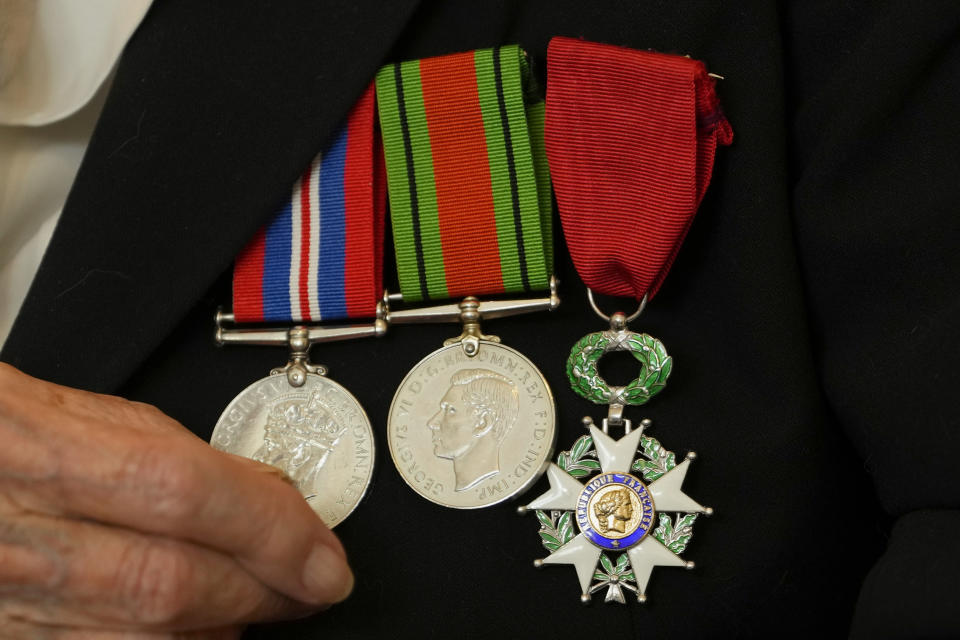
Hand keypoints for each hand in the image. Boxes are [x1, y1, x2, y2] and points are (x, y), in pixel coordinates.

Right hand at [0, 363, 352, 637]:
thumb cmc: (2, 434)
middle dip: (264, 590)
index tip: (326, 558)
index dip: (271, 531)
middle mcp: (18, 538)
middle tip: (311, 583)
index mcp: (44, 454)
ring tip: (257, 602)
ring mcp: (5, 602)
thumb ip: (176, 454)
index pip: (184, 493)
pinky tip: (197, 627)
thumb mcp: (87, 414)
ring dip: (223, 628)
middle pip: (170, 585)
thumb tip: (267, 496)